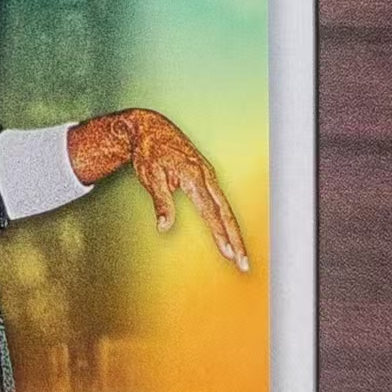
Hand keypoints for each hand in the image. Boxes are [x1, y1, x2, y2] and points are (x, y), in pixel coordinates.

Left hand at [125, 109, 248, 270]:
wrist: (151, 127)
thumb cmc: (148, 151)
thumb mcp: (150, 176)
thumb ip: (161, 202)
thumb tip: (164, 227)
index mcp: (194, 176)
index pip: (211, 212)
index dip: (221, 234)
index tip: (230, 254)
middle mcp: (207, 175)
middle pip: (226, 212)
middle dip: (236, 239)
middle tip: (243, 264)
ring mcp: (209, 174)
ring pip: (226, 208)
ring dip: (234, 232)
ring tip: (240, 256)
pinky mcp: (207, 175)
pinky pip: (221, 201)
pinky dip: (227, 220)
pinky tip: (230, 233)